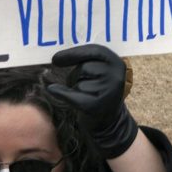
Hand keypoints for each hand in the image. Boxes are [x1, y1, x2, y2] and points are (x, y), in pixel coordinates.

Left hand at [48, 44, 139, 158]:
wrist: (108, 120)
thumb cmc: (99, 91)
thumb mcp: (101, 71)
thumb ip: (87, 60)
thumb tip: (56, 58)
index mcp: (118, 64)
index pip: (96, 51)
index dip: (74, 53)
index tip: (55, 59)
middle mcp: (116, 76)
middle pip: (84, 67)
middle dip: (76, 75)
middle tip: (84, 85)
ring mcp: (107, 92)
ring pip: (78, 82)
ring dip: (75, 87)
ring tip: (86, 95)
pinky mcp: (94, 106)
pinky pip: (70, 95)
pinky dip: (60, 93)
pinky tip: (54, 91)